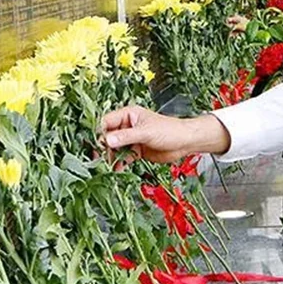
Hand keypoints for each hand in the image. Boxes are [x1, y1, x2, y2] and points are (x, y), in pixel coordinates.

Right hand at [99, 106, 230, 163]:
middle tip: (99, 158)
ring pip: (115, 148)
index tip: (96, 144)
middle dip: (104, 147)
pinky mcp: (137, 150)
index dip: (100, 133)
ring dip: (111, 156)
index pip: (107, 122)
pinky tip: (118, 169)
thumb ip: (126, 137)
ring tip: (108, 165)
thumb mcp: (146, 132)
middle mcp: (128, 126)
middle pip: (109, 136)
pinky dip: (120, 163)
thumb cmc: (170, 130)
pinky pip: (124, 156)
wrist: (186, 142)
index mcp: (129, 115)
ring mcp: (132, 138)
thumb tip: (107, 140)